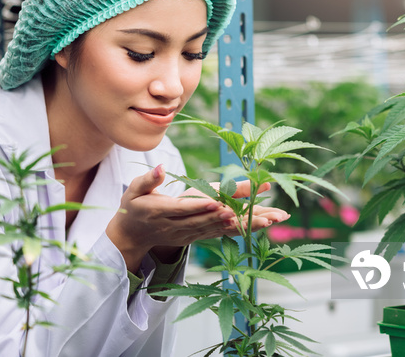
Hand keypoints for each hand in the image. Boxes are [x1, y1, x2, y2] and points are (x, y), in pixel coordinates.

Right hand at [105, 165, 288, 271]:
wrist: (132, 236)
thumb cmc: (133, 207)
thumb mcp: (133, 191)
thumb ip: (148, 180)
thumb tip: (161, 168)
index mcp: (161, 211)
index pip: (184, 208)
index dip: (201, 206)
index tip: (218, 202)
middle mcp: (178, 226)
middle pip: (209, 219)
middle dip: (236, 214)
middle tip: (262, 211)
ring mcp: (188, 234)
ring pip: (220, 229)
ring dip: (247, 224)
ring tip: (272, 219)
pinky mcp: (196, 237)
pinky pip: (221, 234)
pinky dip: (241, 230)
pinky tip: (262, 225)